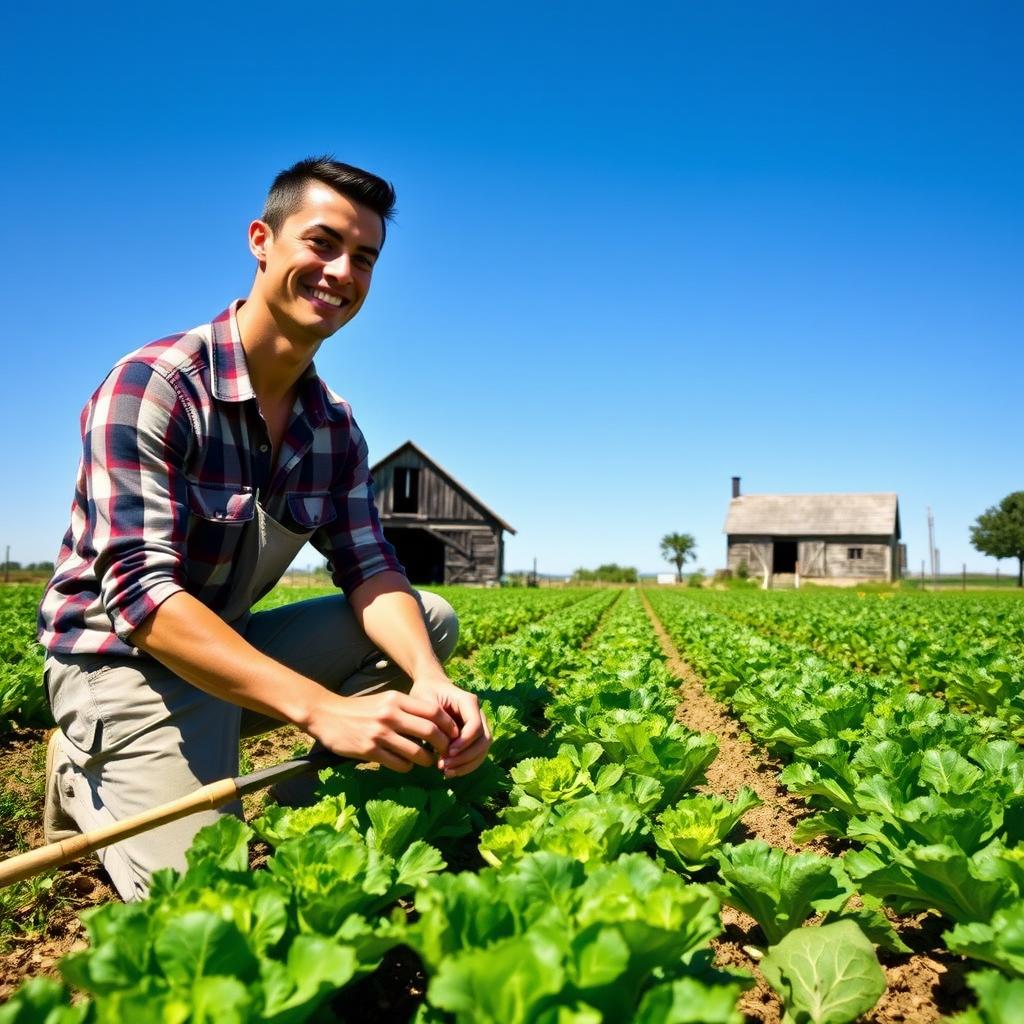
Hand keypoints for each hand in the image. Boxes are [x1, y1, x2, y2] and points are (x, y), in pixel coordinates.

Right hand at [306, 689, 459, 773]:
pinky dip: (407, 767)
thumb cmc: (360, 709)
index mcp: (397, 700)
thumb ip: (407, 709)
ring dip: (427, 760)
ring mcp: (380, 733)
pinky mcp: (369, 750)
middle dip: (443, 745)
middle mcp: (390, 715)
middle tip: (446, 752)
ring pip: (417, 752)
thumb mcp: (385, 700)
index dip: (448, 725)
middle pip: (430, 731)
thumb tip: (434, 725)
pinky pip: (398, 764)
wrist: (326, 715)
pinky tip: (406, 765)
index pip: (433, 711)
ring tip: (428, 762)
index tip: (453, 734)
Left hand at [410, 669, 491, 777]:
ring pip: (483, 749)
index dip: (464, 742)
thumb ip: (436, 720)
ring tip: (447, 772)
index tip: (447, 753)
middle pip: (484, 740)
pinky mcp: (473, 735)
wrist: (429, 686)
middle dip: (466, 757)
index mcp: (468, 702)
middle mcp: (478, 713)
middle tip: (445, 766)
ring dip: (467, 764)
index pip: (475, 725)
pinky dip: (466, 765)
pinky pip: (476, 753)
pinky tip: (450, 772)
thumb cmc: (425, 692)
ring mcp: (478, 724)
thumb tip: (445, 744)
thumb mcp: (425, 701)